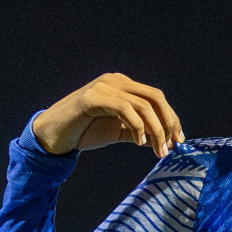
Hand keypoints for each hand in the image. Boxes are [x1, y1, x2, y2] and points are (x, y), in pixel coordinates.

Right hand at [32, 73, 184, 157]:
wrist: (53, 137)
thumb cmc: (85, 132)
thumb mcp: (119, 131)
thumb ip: (140, 131)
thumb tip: (166, 141)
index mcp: (123, 86)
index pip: (156, 98)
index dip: (171, 118)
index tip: (179, 141)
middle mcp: (115, 81)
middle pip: (155, 98)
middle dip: (168, 123)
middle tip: (170, 146)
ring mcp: (103, 86)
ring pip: (143, 105)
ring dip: (155, 131)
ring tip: (156, 150)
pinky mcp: (92, 97)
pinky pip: (124, 109)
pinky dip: (137, 126)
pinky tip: (138, 142)